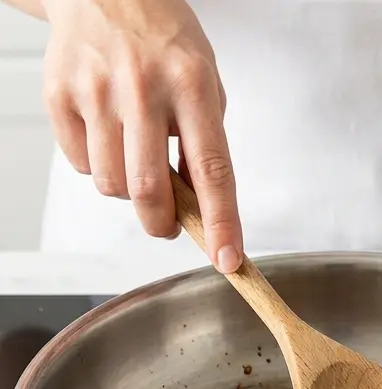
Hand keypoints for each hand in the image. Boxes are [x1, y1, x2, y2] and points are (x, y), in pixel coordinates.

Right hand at [42, 0, 241, 272]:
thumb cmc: (165, 43)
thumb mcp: (205, 84)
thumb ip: (205, 142)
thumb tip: (199, 205)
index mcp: (192, 87)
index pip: (213, 170)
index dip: (221, 222)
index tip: (228, 259)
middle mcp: (143, 89)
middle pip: (149, 189)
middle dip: (162, 224)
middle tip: (169, 225)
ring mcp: (96, 92)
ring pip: (111, 184)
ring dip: (128, 192)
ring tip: (138, 157)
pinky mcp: (59, 95)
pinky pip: (81, 163)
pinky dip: (99, 165)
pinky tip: (109, 135)